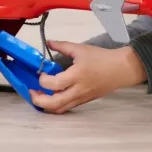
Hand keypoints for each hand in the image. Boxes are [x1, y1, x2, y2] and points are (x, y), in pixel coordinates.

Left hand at [30, 40, 146, 113]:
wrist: (120, 70)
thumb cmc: (101, 58)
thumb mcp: (80, 49)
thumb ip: (62, 46)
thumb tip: (48, 42)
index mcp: (76, 76)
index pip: (54, 84)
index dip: (43, 80)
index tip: (41, 73)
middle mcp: (77, 90)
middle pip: (54, 104)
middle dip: (39, 100)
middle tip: (32, 91)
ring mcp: (81, 98)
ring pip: (60, 109)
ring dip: (46, 105)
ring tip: (39, 96)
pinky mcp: (84, 101)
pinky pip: (67, 108)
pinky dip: (56, 105)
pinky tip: (52, 97)